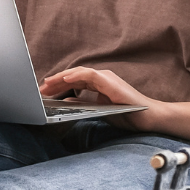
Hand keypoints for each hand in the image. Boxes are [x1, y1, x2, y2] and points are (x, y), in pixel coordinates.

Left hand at [38, 67, 160, 130]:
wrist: (148, 117)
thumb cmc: (128, 113)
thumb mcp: (99, 109)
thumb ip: (83, 103)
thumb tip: (66, 100)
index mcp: (99, 84)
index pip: (74, 81)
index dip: (59, 85)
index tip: (45, 91)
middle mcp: (101, 78)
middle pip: (74, 75)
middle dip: (56, 81)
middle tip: (41, 88)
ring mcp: (106, 78)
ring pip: (79, 72)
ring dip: (62, 77)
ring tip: (48, 83)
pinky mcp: (110, 82)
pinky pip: (90, 75)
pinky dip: (76, 76)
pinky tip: (65, 80)